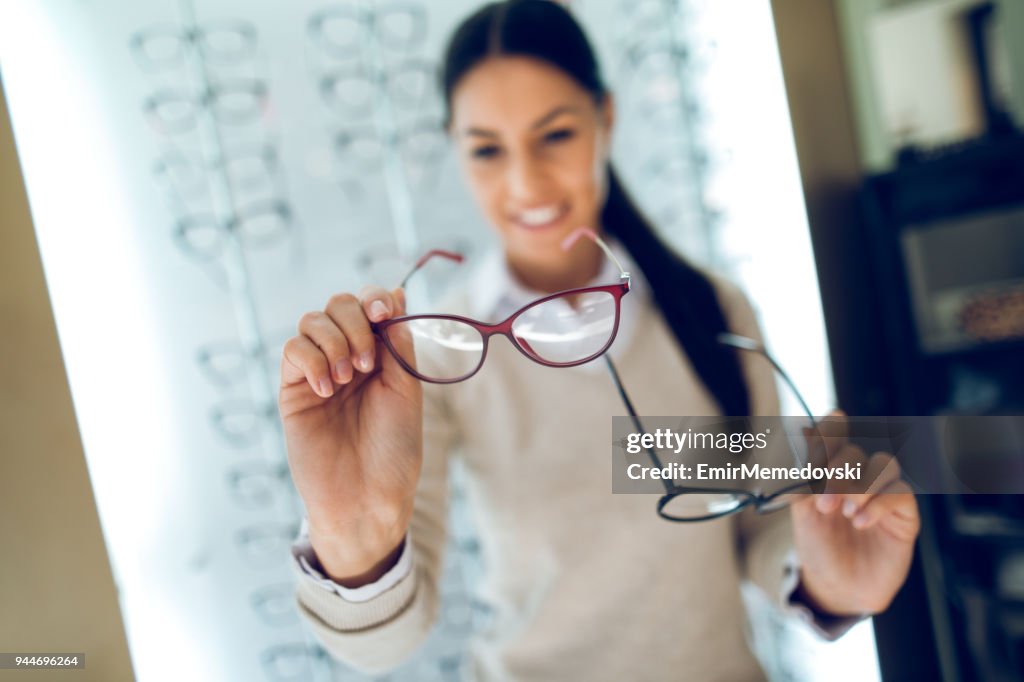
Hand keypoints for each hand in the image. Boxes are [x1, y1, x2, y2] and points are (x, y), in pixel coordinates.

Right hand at [279, 286, 421, 585]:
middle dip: (354, 322)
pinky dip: (311, 360)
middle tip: (366, 362)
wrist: (366, 496)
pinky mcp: (293, 389)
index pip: (370, 304)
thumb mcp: (406, 389)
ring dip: (334, 342)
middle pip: (338, 304)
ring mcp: (318, 371)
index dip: (374, 298)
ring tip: (347, 379)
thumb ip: (399, 342)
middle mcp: (348, 355)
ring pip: (312, 320)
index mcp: (380, 353)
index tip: (384, 312)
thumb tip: (397, 293)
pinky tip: (327, 389)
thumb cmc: (393, 449)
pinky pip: (293, 351)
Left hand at [789, 410, 920, 615]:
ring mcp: (884, 494)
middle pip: (857, 452)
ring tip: (845, 512)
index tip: (818, 434)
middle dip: (839, 472)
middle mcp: (860, 476)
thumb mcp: (801, 511)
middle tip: (824, 500)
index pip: (836, 437)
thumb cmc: (819, 546)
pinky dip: (879, 505)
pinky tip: (861, 521)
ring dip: (862, 485)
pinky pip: (900, 494)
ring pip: (885, 466)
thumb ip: (802, 475)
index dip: (830, 431)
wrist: (836, 587)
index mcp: (832, 470)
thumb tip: (803, 436)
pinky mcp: (904, 515)